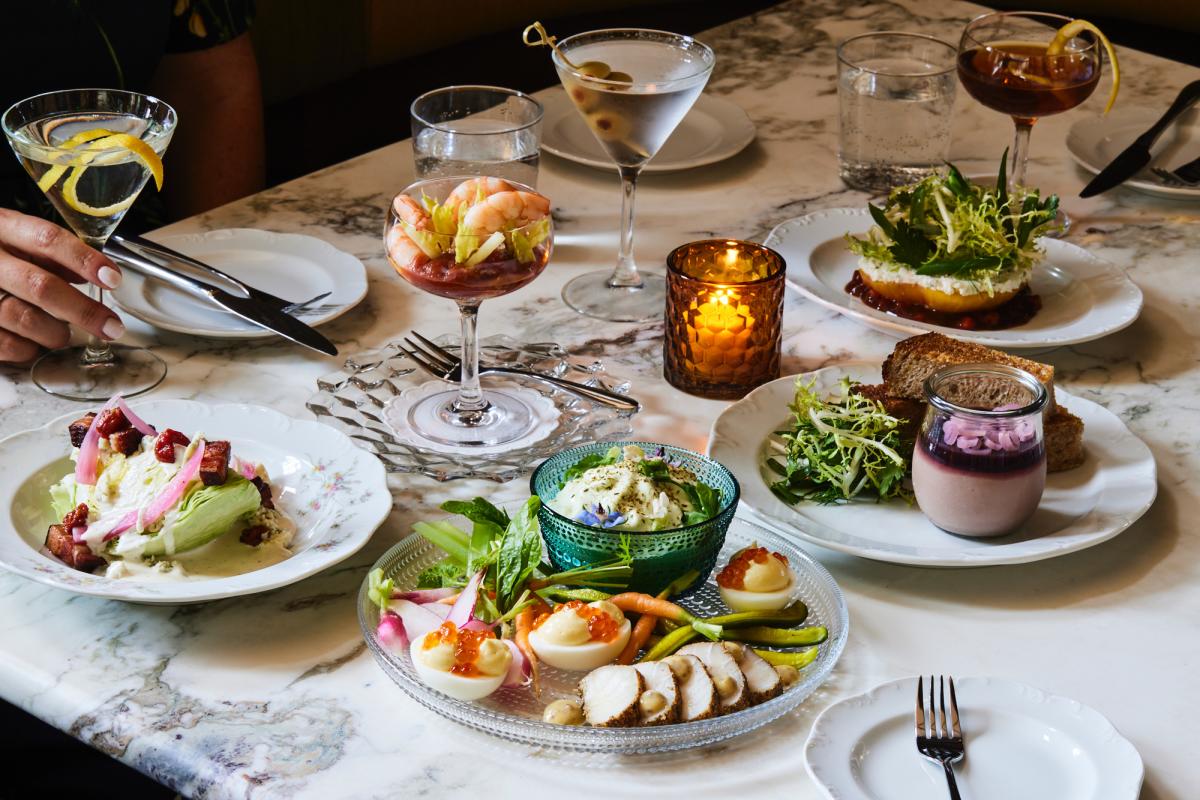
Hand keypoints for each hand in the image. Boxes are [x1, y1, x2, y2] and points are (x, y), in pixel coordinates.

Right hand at [0, 209, 124, 363]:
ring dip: (56, 332)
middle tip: (111, 327)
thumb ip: (54, 255)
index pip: (46, 239)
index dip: (83, 260)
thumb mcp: (18, 239)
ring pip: (24, 318)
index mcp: (1, 228)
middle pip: (40, 286)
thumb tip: (97, 273)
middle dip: (83, 310)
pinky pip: (7, 344)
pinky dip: (30, 348)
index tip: (112, 278)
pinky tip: (34, 342)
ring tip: (62, 333)